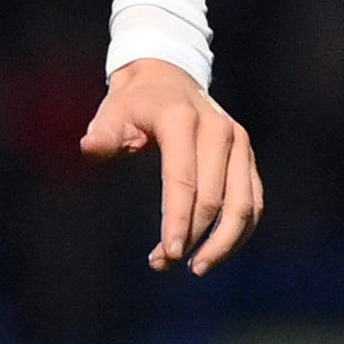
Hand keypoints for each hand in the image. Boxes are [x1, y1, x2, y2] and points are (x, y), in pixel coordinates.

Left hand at [80, 56, 262, 271]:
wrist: (169, 76)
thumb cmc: (134, 102)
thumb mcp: (112, 111)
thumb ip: (103, 134)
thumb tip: (90, 148)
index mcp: (183, 121)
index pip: (184, 180)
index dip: (178, 220)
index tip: (168, 254)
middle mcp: (219, 131)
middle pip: (215, 199)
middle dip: (192, 237)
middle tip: (163, 263)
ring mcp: (239, 144)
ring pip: (245, 205)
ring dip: (223, 243)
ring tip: (196, 267)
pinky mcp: (247, 157)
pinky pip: (253, 202)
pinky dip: (238, 231)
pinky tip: (214, 251)